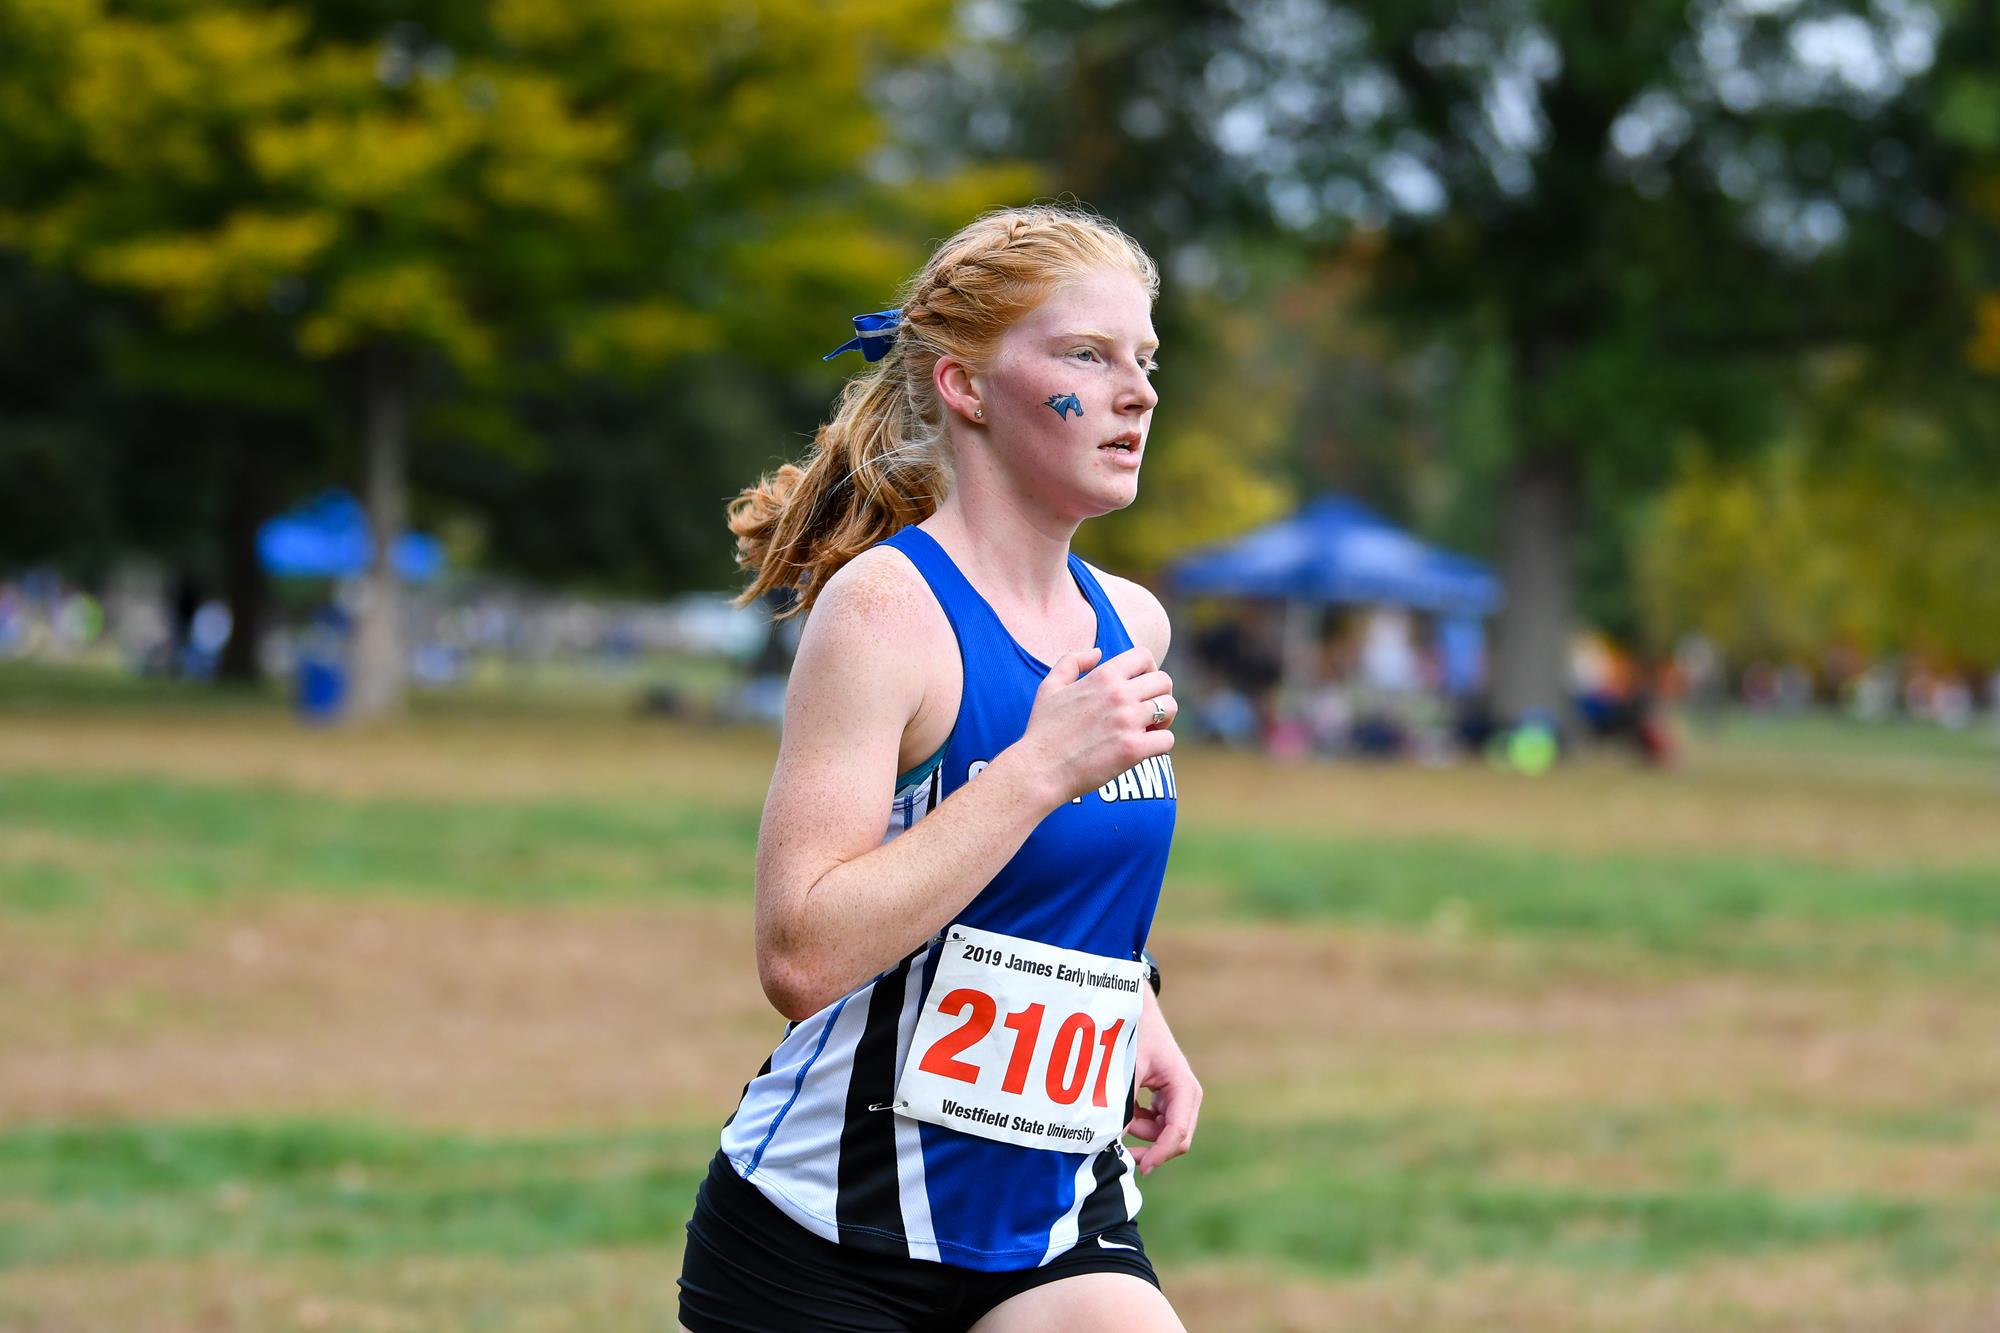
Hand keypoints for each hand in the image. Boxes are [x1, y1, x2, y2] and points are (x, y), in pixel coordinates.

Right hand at [1012, 645, 1176, 808]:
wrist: (1039, 769)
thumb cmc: (1043, 730)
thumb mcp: (1049, 686)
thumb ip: (1071, 661)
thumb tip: (1098, 652)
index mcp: (1102, 676)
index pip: (1144, 656)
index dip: (1149, 669)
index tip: (1141, 687)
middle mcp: (1119, 695)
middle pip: (1164, 682)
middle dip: (1160, 695)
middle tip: (1147, 712)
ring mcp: (1128, 722)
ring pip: (1170, 708)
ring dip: (1164, 719)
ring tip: (1148, 730)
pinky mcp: (1133, 749)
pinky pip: (1167, 739)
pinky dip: (1161, 744)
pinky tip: (1145, 749)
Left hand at [1126, 988, 1199, 1175]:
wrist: (1134, 1008)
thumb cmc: (1133, 1034)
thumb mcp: (1126, 1070)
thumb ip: (1123, 1106)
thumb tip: (1114, 1140)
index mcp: (1184, 1087)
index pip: (1178, 1132)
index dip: (1160, 1154)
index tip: (1141, 1169)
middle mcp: (1187, 1095)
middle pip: (1176, 1138)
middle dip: (1151, 1148)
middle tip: (1123, 1155)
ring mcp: (1178, 1096)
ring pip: (1164, 1132)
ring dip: (1141, 1132)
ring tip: (1118, 1113)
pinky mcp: (1167, 1096)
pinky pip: (1156, 1121)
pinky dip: (1139, 1121)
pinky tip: (1124, 1108)